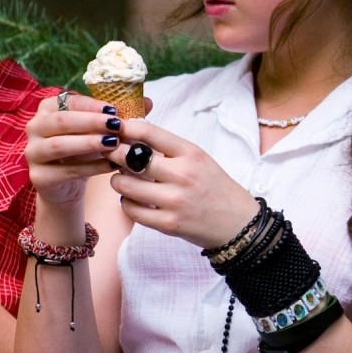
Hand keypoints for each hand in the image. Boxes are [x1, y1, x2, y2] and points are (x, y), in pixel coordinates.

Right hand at [23, 94, 127, 212]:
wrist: (66, 185)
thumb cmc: (84, 150)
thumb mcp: (100, 130)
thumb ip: (120, 115)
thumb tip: (149, 102)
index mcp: (47, 108)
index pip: (69, 100)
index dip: (92, 105)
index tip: (116, 110)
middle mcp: (34, 127)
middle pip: (61, 121)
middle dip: (91, 122)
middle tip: (117, 126)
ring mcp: (32, 153)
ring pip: (60, 145)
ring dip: (89, 143)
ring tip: (114, 144)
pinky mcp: (38, 176)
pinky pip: (67, 170)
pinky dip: (91, 167)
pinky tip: (111, 165)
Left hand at [103, 120, 258, 249]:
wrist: (237, 223)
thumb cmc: (214, 187)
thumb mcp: (199, 159)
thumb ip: (169, 148)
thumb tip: (132, 135)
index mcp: (191, 154)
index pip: (150, 133)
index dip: (126, 128)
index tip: (118, 130)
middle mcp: (183, 175)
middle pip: (130, 158)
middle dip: (115, 154)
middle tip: (114, 156)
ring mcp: (174, 201)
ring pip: (125, 185)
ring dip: (119, 180)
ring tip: (124, 180)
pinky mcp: (168, 224)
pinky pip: (131, 210)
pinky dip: (127, 203)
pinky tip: (134, 200)